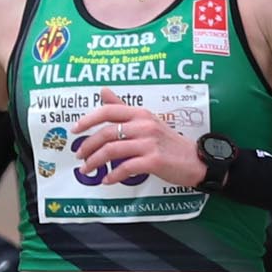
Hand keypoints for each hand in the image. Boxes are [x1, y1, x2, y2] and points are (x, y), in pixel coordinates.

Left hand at [75, 101, 205, 188]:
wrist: (195, 160)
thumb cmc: (168, 142)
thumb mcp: (147, 120)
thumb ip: (123, 108)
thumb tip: (102, 91)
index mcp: (140, 113)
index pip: (109, 111)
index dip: (88, 120)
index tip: (75, 130)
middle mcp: (143, 125)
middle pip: (107, 133)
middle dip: (88, 146)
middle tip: (79, 156)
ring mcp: (149, 143)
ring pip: (112, 150)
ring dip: (95, 162)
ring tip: (87, 170)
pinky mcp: (154, 161)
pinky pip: (126, 167)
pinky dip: (113, 175)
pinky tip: (107, 180)